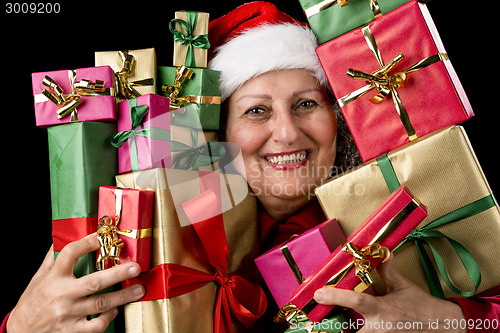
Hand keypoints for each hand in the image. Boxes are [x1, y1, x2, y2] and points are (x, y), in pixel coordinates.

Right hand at [7, 233, 144, 332]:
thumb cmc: (31, 303)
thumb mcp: (38, 278)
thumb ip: (51, 260)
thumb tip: (59, 240)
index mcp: (53, 278)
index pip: (70, 253)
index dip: (87, 242)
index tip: (102, 236)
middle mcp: (61, 295)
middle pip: (94, 281)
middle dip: (118, 273)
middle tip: (135, 267)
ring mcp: (67, 315)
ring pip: (101, 304)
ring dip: (123, 296)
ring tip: (139, 290)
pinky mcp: (71, 332)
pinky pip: (96, 325)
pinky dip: (108, 317)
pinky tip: (114, 310)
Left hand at [313, 254, 466, 331]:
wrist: (444, 327)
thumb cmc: (423, 307)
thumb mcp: (403, 287)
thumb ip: (387, 272)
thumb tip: (381, 254)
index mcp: (382, 310)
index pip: (356, 302)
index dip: (335, 296)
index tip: (319, 294)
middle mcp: (379, 328)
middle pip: (348, 328)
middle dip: (336, 323)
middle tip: (325, 315)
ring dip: (348, 328)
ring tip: (338, 323)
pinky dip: (360, 330)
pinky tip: (359, 325)